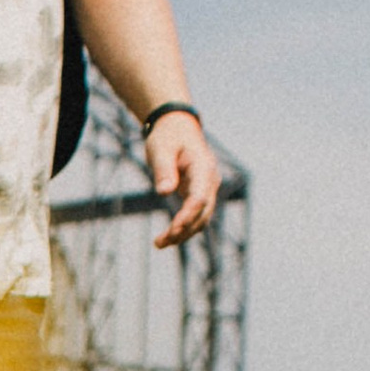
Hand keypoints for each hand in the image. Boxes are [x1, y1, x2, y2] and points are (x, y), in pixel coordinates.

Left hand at [145, 115, 219, 248]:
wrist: (176, 127)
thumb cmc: (167, 136)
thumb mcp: (161, 149)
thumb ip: (164, 170)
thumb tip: (164, 192)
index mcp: (203, 168)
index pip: (199, 198)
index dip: (187, 216)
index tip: (172, 229)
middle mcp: (209, 180)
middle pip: (202, 213)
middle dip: (184, 230)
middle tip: (160, 242)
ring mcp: (206, 188)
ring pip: (201, 218)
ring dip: (183, 233)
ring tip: (159, 243)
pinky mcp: (198, 194)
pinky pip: (195, 215)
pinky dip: (183, 227)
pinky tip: (167, 237)